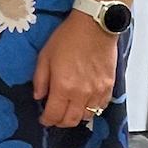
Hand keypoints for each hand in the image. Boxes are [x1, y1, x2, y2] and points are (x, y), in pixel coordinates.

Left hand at [31, 10, 117, 126]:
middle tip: (55, 117)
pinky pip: (101, 107)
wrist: (95, 26)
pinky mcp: (109, 86)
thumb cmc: (68, 37)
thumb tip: (38, 96)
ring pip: (87, 116)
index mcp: (63, 87)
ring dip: (76, 116)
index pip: (54, 115)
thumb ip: (40, 79)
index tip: (44, 119)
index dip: (47, 120)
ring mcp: (97, 91)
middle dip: (60, 122)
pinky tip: (85, 103)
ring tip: (69, 110)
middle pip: (71, 121)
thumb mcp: (45, 56)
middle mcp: (81, 94)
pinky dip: (92, 109)